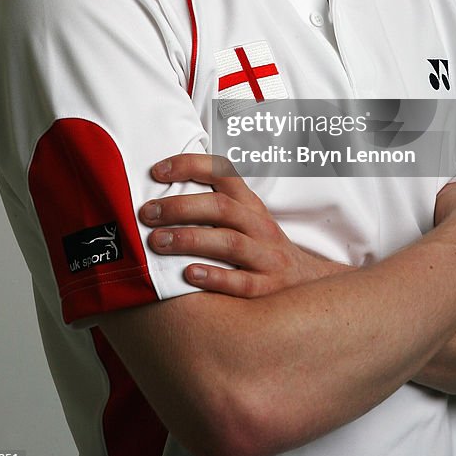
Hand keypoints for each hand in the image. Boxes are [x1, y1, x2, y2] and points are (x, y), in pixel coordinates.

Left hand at [140, 153, 348, 296]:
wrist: (308, 285)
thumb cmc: (260, 250)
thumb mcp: (245, 220)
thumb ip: (211, 206)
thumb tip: (159, 192)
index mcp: (250, 205)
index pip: (223, 172)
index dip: (190, 166)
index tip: (157, 171)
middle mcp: (259, 226)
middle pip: (221, 208)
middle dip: (180, 207)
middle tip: (146, 213)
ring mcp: (266, 257)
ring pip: (229, 242)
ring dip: (190, 239)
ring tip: (157, 242)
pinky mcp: (267, 289)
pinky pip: (242, 282)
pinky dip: (215, 277)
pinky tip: (189, 275)